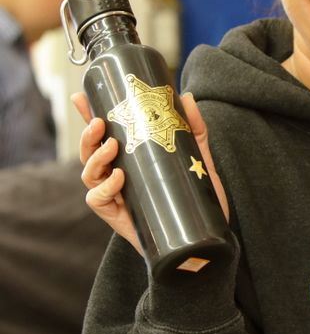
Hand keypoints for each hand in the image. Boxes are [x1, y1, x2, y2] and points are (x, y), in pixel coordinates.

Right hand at [72, 92, 228, 260]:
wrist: (205, 236)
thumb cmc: (197, 196)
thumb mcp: (198, 157)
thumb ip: (193, 128)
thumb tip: (186, 97)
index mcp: (130, 159)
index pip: (103, 136)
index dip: (88, 116)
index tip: (80, 97)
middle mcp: (117, 176)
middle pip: (89, 153)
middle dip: (87, 136)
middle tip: (99, 123)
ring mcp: (116, 197)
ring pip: (89, 174)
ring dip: (95, 158)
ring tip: (113, 146)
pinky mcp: (118, 217)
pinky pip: (98, 200)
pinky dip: (104, 188)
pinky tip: (119, 178)